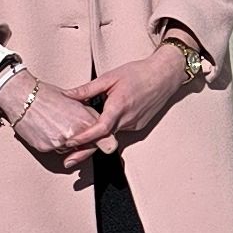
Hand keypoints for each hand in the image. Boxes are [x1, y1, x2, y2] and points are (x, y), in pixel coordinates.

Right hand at [0, 74, 107, 168]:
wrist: (22, 95)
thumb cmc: (48, 95)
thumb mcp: (76, 102)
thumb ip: (90, 117)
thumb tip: (100, 128)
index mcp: (87, 121)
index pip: (107, 142)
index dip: (107, 143)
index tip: (107, 145)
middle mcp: (76, 134)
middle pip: (88, 148)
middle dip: (85, 144)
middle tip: (73, 132)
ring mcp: (60, 142)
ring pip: (69, 149)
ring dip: (67, 143)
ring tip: (55, 124)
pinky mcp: (46, 147)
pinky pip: (54, 150)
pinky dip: (52, 142)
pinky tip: (46, 128)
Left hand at [66, 44, 200, 147]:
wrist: (164, 75)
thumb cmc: (139, 73)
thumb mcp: (109, 77)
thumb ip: (87, 89)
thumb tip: (67, 95)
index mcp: (119, 106)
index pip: (100, 129)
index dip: (84, 137)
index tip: (70, 142)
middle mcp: (128, 119)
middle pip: (103, 138)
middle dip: (85, 148)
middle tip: (69, 159)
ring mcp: (134, 124)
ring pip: (111, 134)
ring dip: (98, 135)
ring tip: (82, 136)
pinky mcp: (139, 126)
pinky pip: (120, 130)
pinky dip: (109, 130)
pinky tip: (103, 123)